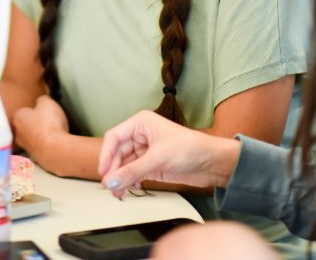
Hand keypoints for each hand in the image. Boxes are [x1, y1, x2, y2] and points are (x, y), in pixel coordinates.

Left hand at [12, 95, 68, 165]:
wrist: (56, 150)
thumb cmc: (49, 124)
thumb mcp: (47, 103)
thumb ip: (42, 99)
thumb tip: (41, 101)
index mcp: (18, 118)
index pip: (22, 111)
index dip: (33, 109)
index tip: (42, 109)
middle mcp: (18, 134)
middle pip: (25, 126)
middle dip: (34, 124)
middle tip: (47, 120)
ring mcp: (26, 147)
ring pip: (32, 138)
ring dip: (40, 136)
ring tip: (53, 133)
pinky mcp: (35, 158)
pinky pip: (40, 149)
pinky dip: (46, 146)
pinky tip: (55, 143)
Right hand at [97, 110, 239, 197]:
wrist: (212, 163)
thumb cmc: (191, 148)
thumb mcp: (158, 158)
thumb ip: (132, 171)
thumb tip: (112, 181)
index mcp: (141, 123)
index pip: (114, 137)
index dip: (106, 154)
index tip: (103, 171)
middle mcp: (141, 135)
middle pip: (117, 152)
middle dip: (113, 169)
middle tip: (110, 185)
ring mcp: (146, 151)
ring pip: (124, 164)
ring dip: (120, 178)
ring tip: (118, 192)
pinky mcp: (152, 165)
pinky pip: (134, 173)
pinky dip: (129, 181)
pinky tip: (129, 188)